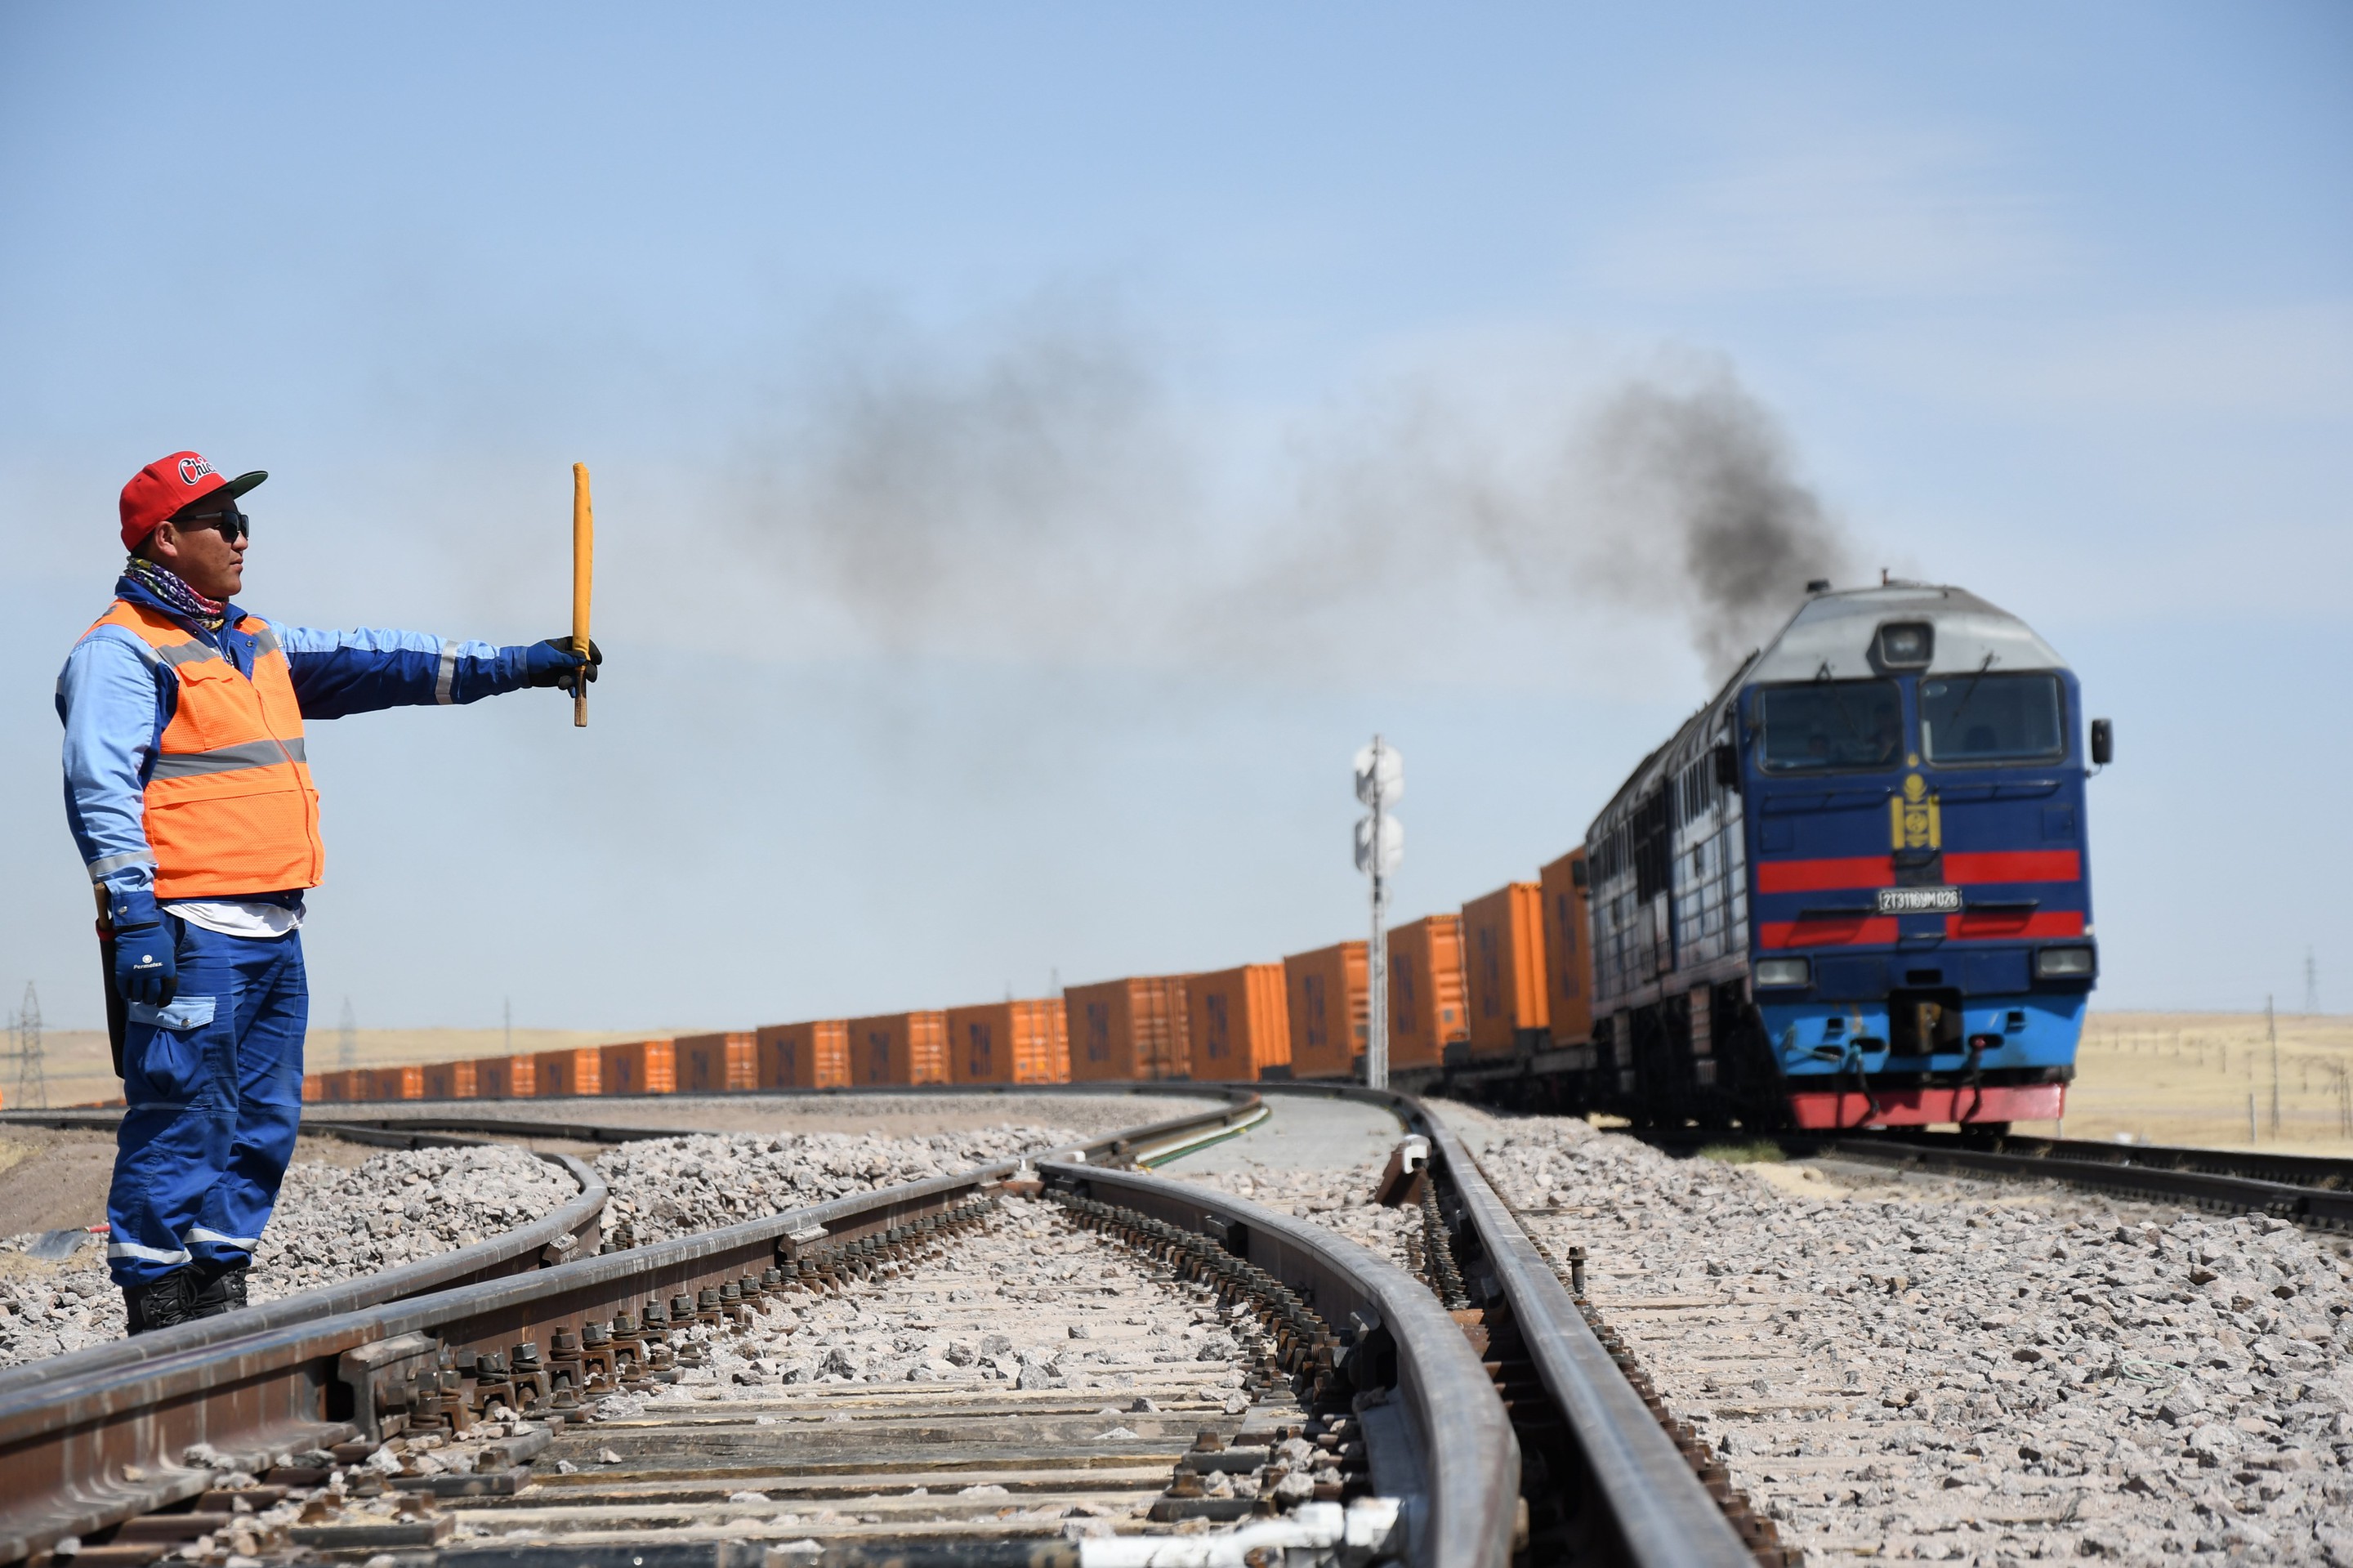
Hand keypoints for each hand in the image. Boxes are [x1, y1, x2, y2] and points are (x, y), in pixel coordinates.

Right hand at [110, 889, 176, 1007]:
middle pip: (152, 995)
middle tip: (149, 1000)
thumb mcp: (170, 952)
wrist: (139, 927)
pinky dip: (125, 993)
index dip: (165, 1000)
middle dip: (151, 1000)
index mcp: (167, 969)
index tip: (161, 1003)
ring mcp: (137, 973)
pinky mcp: (123, 971)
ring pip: (137, 995)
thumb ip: (168, 967)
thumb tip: (165, 981)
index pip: (168, 991)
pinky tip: (127, 993)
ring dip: (138, 998)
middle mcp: (153, 973)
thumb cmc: (156, 938)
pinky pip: (123, 989)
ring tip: (138, 997)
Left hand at [522, 636, 602, 689]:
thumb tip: (584, 658)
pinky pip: (574, 684)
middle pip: (588, 662)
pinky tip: (571, 693)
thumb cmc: (536, 658)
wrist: (524, 671)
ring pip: (581, 675)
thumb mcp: (551, 656)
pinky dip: (574, 689)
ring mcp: (568, 668)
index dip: (593, 652)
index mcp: (568, 645)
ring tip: (562, 685)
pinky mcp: (565, 678)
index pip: (586, 645)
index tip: (597, 660)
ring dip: (575, 681)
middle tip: (588, 677)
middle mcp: (571, 656)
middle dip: (589, 671)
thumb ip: (567, 657)